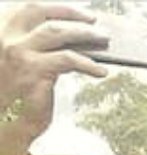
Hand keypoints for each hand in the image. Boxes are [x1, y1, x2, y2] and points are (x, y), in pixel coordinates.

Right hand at [0, 4, 107, 154]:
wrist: (2, 117)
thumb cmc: (15, 87)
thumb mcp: (23, 58)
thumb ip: (39, 42)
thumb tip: (75, 31)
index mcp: (2, 29)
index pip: (30, 7)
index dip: (57, 6)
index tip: (79, 9)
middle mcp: (6, 37)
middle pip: (42, 13)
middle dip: (71, 13)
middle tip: (94, 20)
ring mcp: (19, 53)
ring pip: (57, 32)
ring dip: (84, 33)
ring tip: (103, 39)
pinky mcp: (34, 71)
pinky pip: (68, 59)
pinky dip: (88, 63)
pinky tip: (101, 70)